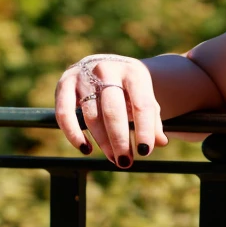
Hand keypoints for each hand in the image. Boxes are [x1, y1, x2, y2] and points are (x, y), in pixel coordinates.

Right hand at [54, 54, 169, 168]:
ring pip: (91, 115)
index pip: (141, 104)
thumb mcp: (146, 99)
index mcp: (133, 72)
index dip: (144, 130)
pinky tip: (86, 149)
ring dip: (102, 141)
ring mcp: (83, 76)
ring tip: (113, 158)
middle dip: (119, 140)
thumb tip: (161, 142)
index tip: (145, 151)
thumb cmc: (130, 90)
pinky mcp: (64, 84)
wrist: (107, 65)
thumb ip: (153, 121)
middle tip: (125, 161)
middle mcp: (106, 70)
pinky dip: (73, 134)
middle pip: (113, 111)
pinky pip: (65, 113)